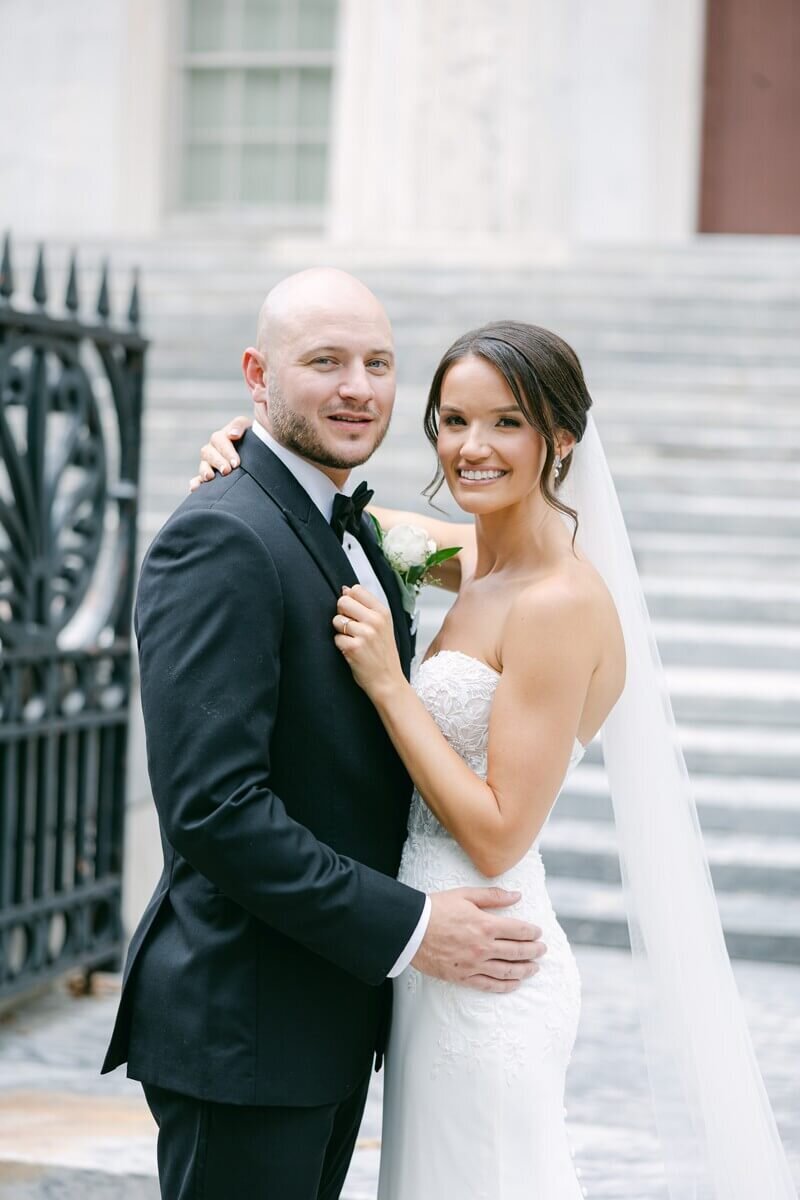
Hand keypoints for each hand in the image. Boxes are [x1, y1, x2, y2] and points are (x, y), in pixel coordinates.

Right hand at [189, 416, 251, 490]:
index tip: (236, 463)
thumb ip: (240, 426)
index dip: (226, 451)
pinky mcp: (208, 476)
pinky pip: (198, 480)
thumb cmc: (255, 440)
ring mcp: (210, 463)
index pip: (219, 440)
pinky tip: (195, 487)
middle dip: (217, 462)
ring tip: (210, 477)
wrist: (259, 455)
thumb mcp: (249, 429)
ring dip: (205, 471)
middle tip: (227, 471)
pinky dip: (196, 483)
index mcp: (223, 437)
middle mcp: (214, 449)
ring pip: (203, 465)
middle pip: (209, 452)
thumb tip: (232, 434)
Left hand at [333, 585, 404, 699]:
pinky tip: (352, 652)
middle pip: (343, 601)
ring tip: (353, 641)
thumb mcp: (383, 626)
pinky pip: (335, 638)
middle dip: (342, 614)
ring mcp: (365, 634)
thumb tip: (345, 589)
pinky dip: (340, 646)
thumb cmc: (383, 654)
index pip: (356, 590)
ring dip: (340, 632)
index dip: (350, 600)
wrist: (388, 681)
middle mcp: (375, 620)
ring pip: (336, 620)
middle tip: (351, 628)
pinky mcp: (353, 647)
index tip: (355, 613)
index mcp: (383, 612)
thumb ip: (366, 607)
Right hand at [412, 888, 546, 992]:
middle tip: (542, 950)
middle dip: (533, 951)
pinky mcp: (463, 977)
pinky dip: (505, 986)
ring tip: (535, 968)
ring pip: (507, 971)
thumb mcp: (465, 895)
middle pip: (517, 951)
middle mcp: (483, 947)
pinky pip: (489, 985)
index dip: (532, 932)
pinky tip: (514, 984)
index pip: (518, 930)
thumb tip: (517, 895)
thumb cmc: (436, 908)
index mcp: (485, 925)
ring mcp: (474, 964)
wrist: (411, 930)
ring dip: (524, 970)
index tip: (538, 932)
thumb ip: (493, 896)